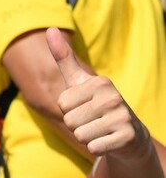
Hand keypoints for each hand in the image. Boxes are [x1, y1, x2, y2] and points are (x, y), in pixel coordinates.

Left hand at [48, 27, 150, 158]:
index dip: (69, 110)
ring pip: (79, 134)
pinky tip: (108, 141)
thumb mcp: (79, 82)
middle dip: (77, 125)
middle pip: (69, 120)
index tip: (84, 107)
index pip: (62, 104)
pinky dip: (97, 148)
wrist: (128, 135)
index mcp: (100, 82)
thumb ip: (64, 58)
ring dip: (86, 137)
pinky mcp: (126, 137)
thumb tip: (49, 29)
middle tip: (93, 121)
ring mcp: (122, 117)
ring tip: (100, 130)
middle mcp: (113, 96)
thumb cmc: (96, 106)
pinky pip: (93, 147)